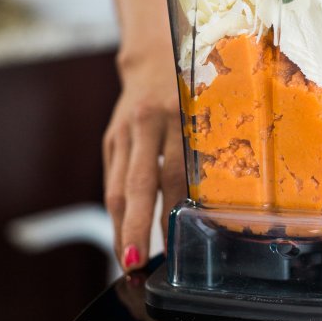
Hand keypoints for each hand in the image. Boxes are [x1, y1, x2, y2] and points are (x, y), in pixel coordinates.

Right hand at [102, 52, 184, 270]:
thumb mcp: (203, 109)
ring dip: (121, 228)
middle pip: (138, 185)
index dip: (172, 213)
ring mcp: (123, 132)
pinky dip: (118, 210)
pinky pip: (112, 180)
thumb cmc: (190, 87)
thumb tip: (210, 200)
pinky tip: (123, 233)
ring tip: (128, 260)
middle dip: (135, 228)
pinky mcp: (110, 140)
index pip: (173, 173)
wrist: (152, 56)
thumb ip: (204, 147)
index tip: (177, 245)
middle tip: (136, 264)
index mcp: (176, 115)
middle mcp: (145, 124)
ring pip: (118, 188)